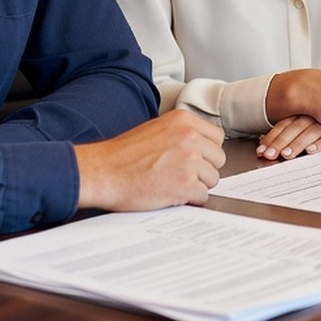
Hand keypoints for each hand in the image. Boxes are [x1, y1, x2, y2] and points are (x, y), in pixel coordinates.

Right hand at [74, 110, 227, 210]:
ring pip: (213, 179)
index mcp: (183, 120)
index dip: (206, 152)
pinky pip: (202, 196)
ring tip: (172, 183)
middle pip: (218, 159)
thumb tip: (202, 146)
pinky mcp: (185, 183)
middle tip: (181, 174)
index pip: (216, 137)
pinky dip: (189, 199)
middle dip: (203, 169)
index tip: (196, 159)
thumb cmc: (122, 155)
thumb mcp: (156, 129)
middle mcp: (190, 137)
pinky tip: (171, 194)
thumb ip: (182, 134)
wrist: (101, 172)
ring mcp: (189, 160)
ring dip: (196, 185)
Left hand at [257, 115, 320, 159]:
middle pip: (293, 128)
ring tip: (286, 155)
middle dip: (279, 143)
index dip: (272, 136)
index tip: (261, 149)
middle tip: (268, 156)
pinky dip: (320, 143)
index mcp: (307, 109)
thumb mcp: (319, 114)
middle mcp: (317, 112)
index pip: (285, 123)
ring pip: (309, 131)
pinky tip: (311, 151)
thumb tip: (278, 143)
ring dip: (297, 144)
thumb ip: (302, 126)